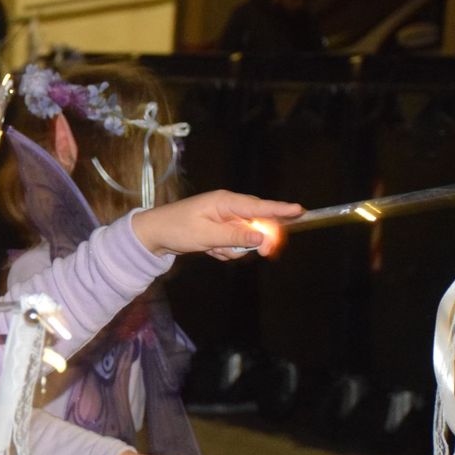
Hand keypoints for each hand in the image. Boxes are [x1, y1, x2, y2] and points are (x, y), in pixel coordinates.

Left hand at [130, 190, 301, 259]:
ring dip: (232, 249)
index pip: (259, 206)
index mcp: (226, 202)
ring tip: (212, 249)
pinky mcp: (220, 231)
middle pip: (256, 224)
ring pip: (245, 239)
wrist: (154, 235)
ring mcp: (225, 220)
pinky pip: (233, 245)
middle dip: (251, 241)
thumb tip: (262, 236)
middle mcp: (228, 208)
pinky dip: (224, 251)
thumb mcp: (207, 235)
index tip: (301, 211)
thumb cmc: (177, 229)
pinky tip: (209, 251)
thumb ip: (236, 235)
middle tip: (246, 251)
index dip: (281, 210)